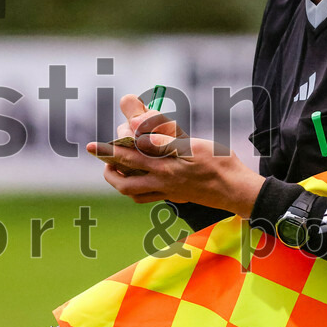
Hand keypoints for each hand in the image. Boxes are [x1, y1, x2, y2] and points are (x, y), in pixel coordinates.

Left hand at [86, 94, 263, 212]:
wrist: (237, 190)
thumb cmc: (219, 163)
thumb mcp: (192, 145)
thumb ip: (163, 136)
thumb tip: (136, 129)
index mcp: (164, 166)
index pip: (128, 155)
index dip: (107, 149)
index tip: (89, 146)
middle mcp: (162, 181)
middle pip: (125, 177)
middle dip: (108, 165)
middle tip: (99, 154)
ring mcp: (168, 191)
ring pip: (133, 191)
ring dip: (119, 181)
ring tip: (113, 170)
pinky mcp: (175, 196)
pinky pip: (148, 197)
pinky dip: (137, 190)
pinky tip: (137, 181)